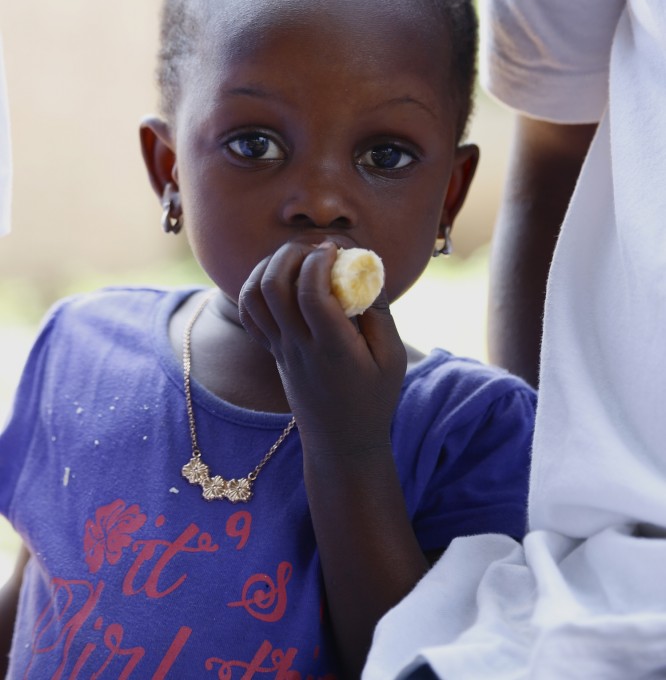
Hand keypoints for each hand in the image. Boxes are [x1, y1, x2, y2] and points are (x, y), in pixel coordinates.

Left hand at [238, 241, 406, 455]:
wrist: (340, 442)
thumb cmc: (374, 398)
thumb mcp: (393, 358)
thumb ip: (379, 313)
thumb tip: (365, 268)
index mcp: (332, 348)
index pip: (310, 293)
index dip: (318, 261)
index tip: (336, 249)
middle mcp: (299, 346)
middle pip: (274, 286)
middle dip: (292, 254)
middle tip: (316, 248)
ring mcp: (279, 348)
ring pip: (254, 296)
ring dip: (270, 265)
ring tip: (298, 258)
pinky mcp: (271, 350)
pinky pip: (249, 312)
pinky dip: (256, 285)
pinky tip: (282, 278)